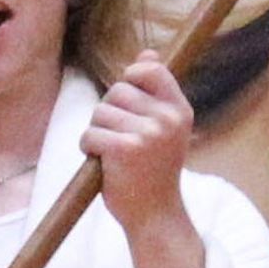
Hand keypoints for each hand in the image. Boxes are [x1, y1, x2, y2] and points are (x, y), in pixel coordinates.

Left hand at [83, 55, 200, 238]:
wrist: (156, 215)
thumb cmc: (155, 170)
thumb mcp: (165, 128)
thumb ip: (156, 91)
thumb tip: (148, 52)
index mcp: (179, 110)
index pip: (151, 69)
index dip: (132, 75)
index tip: (127, 99)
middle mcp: (167, 119)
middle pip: (118, 90)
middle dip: (109, 111)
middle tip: (119, 136)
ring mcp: (148, 134)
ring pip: (100, 112)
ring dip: (97, 131)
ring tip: (111, 152)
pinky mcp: (125, 150)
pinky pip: (91, 133)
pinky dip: (88, 147)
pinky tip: (101, 161)